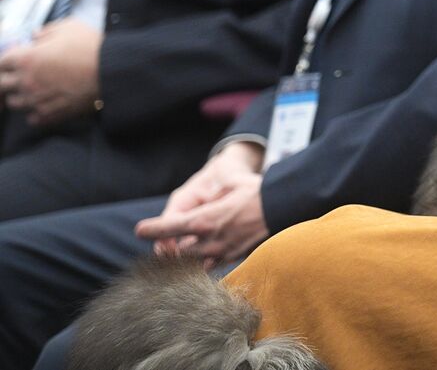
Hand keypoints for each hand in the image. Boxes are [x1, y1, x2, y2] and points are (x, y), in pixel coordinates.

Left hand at [0, 19, 101, 125]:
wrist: (111, 71)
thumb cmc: (91, 47)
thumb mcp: (68, 27)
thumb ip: (45, 31)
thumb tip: (35, 36)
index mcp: (26, 58)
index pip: (1, 62)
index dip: (7, 61)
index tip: (15, 60)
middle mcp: (26, 81)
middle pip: (1, 85)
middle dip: (7, 80)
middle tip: (17, 77)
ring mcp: (36, 100)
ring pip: (14, 102)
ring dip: (20, 96)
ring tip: (33, 90)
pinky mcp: (50, 114)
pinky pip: (31, 118)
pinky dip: (35, 112)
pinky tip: (45, 104)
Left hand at [136, 141, 267, 266]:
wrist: (285, 207)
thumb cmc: (258, 191)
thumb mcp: (232, 182)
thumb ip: (212, 191)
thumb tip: (202, 195)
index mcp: (206, 219)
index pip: (171, 227)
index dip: (153, 229)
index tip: (140, 230)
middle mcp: (211, 239)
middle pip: (178, 251)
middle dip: (170, 248)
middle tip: (164, 244)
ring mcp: (223, 251)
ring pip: (194, 261)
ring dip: (186, 257)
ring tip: (181, 252)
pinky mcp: (234, 257)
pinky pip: (211, 264)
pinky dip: (204, 261)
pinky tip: (204, 256)